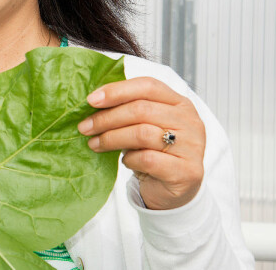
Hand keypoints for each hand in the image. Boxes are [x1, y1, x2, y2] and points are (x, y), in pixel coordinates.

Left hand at [77, 77, 205, 209]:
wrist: (171, 190)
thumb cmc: (154, 152)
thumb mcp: (142, 126)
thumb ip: (127, 110)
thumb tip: (92, 101)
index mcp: (179, 103)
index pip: (148, 86)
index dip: (117, 90)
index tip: (91, 100)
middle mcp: (189, 121)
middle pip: (141, 109)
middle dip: (107, 118)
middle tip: (84, 127)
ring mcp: (191, 146)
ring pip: (142, 133)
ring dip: (111, 138)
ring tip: (94, 144)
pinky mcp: (186, 171)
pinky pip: (148, 159)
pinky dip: (130, 159)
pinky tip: (125, 161)